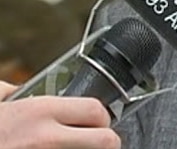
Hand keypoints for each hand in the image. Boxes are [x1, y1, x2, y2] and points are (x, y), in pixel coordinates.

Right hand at [0, 83, 118, 148]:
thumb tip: (20, 90)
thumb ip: (14, 93)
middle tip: (97, 139)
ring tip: (79, 146)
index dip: (102, 115)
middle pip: (104, 140)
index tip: (99, 120)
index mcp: (40, 111)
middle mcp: (46, 138)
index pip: (95, 109)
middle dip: (105, 139)